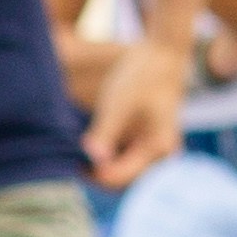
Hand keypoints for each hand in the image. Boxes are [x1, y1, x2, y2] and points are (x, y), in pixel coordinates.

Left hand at [87, 33, 190, 187]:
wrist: (162, 56)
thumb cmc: (141, 77)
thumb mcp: (118, 104)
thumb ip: (105, 134)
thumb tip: (93, 162)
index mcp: (157, 148)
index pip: (120, 177)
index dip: (95, 175)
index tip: (74, 164)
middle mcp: (161, 155)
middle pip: (124, 181)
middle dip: (99, 175)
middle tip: (75, 162)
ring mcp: (156, 150)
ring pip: (125, 173)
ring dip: (103, 168)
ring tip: (82, 154)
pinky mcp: (148, 143)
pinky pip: (127, 160)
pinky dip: (110, 158)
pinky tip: (95, 146)